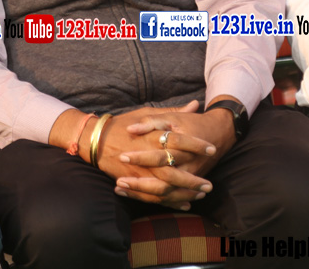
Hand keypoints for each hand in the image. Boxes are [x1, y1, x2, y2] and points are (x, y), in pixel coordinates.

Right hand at [93, 103, 212, 209]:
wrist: (96, 140)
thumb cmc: (124, 124)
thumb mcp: (147, 113)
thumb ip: (173, 112)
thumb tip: (195, 105)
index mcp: (151, 136)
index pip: (179, 140)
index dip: (196, 145)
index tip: (212, 149)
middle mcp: (147, 156)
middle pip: (174, 171)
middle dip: (193, 180)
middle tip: (210, 185)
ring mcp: (139, 172)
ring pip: (166, 187)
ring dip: (184, 193)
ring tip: (200, 195)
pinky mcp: (133, 182)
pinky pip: (153, 197)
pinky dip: (169, 202)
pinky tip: (185, 203)